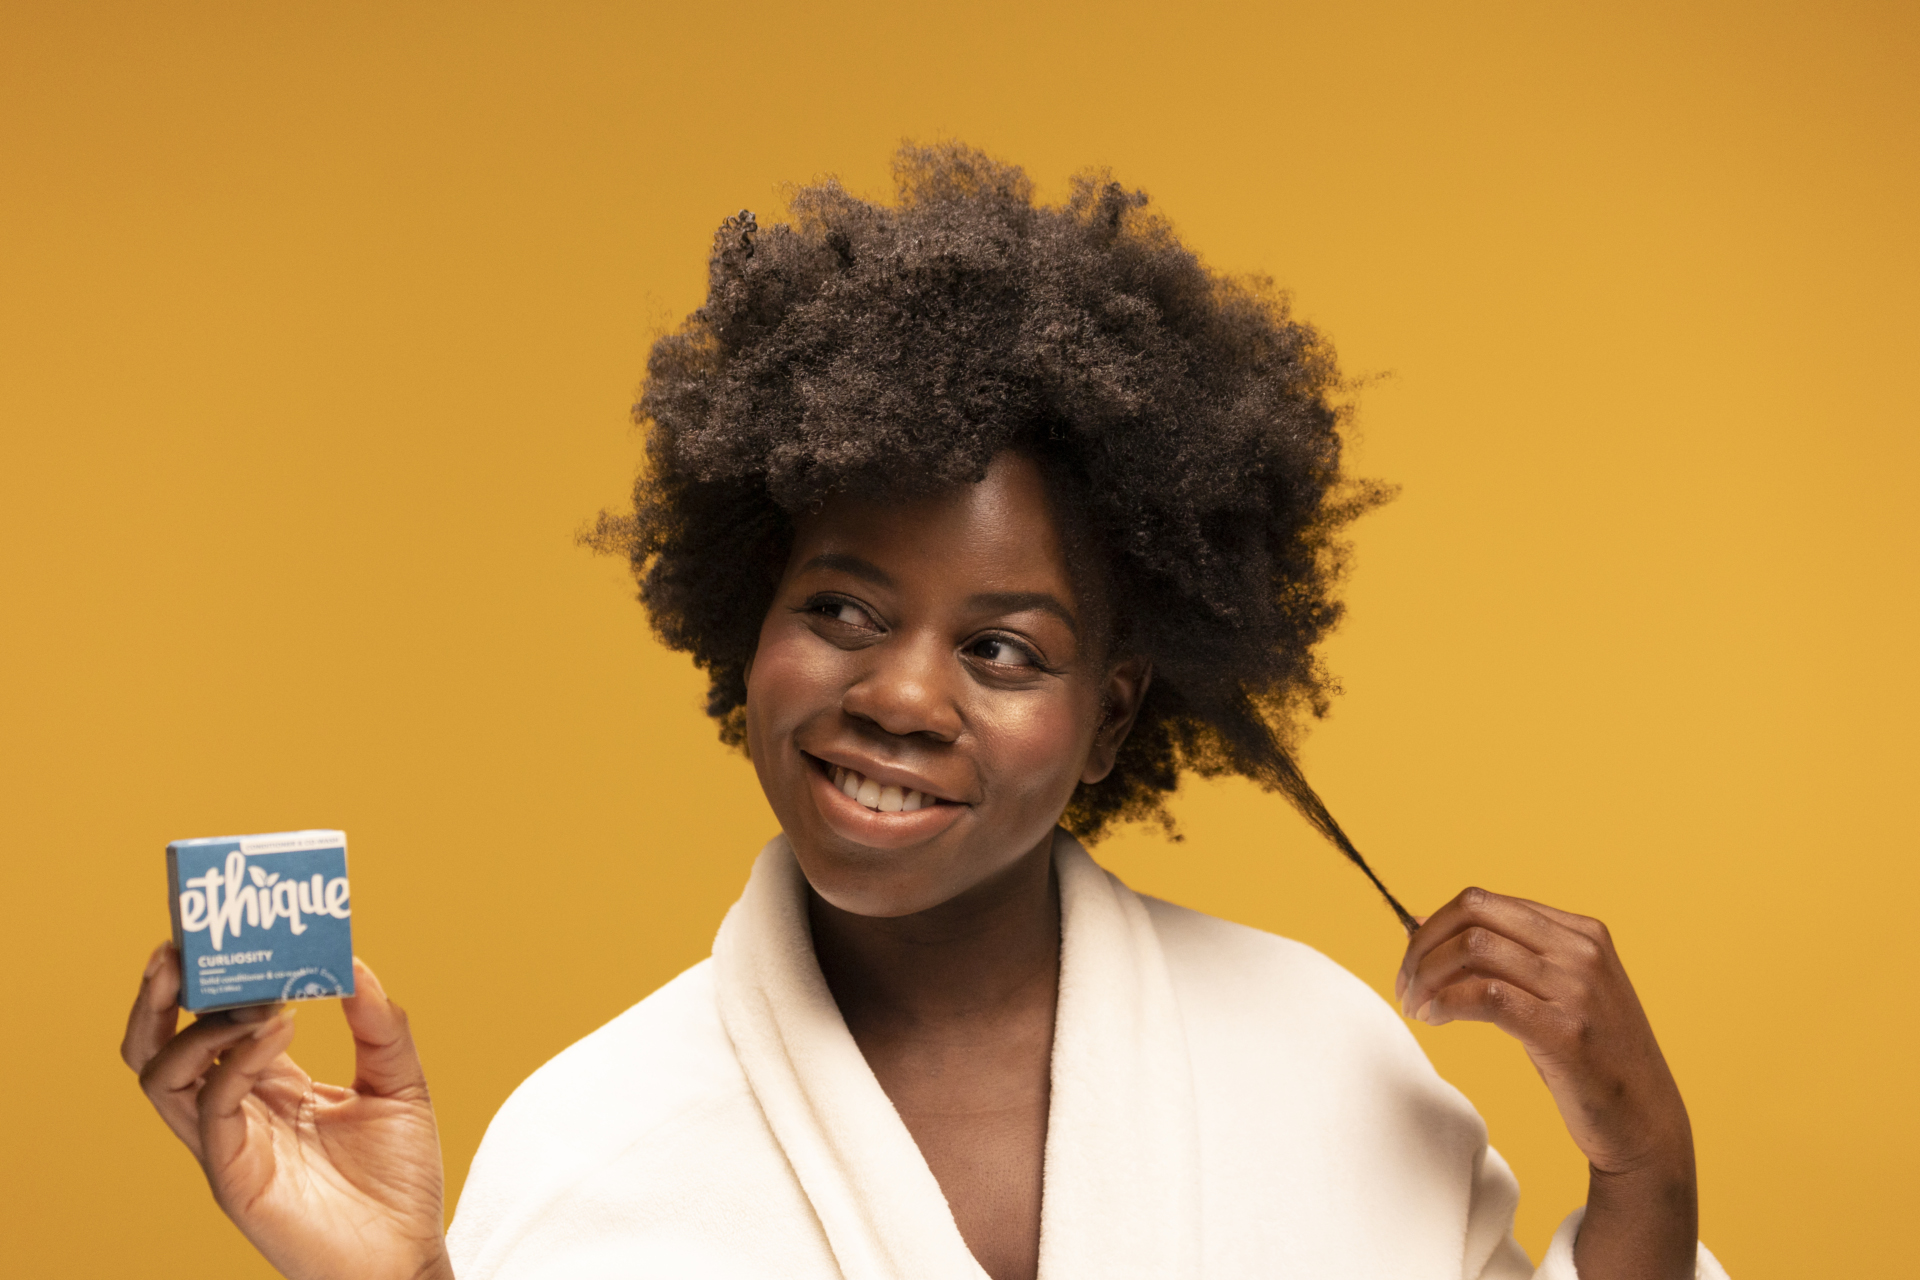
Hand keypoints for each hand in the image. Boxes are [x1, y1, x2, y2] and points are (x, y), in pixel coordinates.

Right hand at [121, 943, 452, 1279]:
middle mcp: (235, 1111)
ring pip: (159, 1075)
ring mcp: (227, 1145)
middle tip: (179, 945)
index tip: (222, 930)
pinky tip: (279, 1027)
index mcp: (268, 1085)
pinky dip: (235, 1060)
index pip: (214, 1023)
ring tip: (246, 992)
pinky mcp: (233, 1178)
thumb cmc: (399, 1180)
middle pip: (159, 1046)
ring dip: (191, 1023)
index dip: (208, 979)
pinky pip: (211, 1108)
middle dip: (159, 994)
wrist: (408, 1257)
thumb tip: (353, 961)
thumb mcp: (401, 1083)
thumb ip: (381, 1024)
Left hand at [1395, 889, 1696, 1279]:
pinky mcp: (1566, 1032)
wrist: (1645, 1121)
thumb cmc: (1590, 1057)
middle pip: (1473, 913)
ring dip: (1428, 976)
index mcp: (1580, 931)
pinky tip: (1434, 1020)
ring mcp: (1577, 989)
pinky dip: (1446, 1003)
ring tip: (1416, 1007)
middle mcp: (1581, 950)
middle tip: (1405, 985)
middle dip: (1423, 946)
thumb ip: (1503, 956)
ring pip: (1474, 949)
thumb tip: (1419, 922)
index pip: (1483, 902)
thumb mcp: (1555, 992)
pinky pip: (1486, 996)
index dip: (1434, 928)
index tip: (1412, 963)